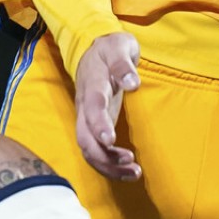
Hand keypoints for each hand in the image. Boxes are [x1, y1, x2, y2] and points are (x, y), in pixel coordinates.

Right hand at [73, 31, 141, 180]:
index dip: (99, 125)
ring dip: (108, 165)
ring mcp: (87, 118)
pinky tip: (128, 172)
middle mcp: (85, 106)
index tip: (111, 140)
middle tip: (130, 163)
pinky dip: (109, 166)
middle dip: (104, 155)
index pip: (92, 107)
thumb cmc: (109, 48)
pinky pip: (95, 151)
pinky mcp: (94, 126)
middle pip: (84, 137)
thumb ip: (123, 63)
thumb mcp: (118, 46)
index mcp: (92, 85)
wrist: (93, 48)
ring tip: (133, 172)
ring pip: (88, 149)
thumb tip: (132, 83)